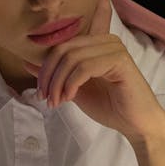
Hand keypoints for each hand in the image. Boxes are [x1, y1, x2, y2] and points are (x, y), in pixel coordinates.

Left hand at [23, 0, 164, 142]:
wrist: (137, 125)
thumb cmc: (110, 106)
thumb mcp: (74, 89)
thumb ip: (56, 75)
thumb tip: (27, 62)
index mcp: (95, 43)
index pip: (60, 44)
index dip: (45, 65)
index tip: (40, 90)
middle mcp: (105, 40)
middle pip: (63, 48)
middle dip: (48, 74)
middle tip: (44, 97)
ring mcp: (114, 48)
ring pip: (72, 57)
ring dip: (58, 82)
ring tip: (56, 101)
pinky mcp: (120, 61)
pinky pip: (85, 67)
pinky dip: (71, 84)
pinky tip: (69, 98)